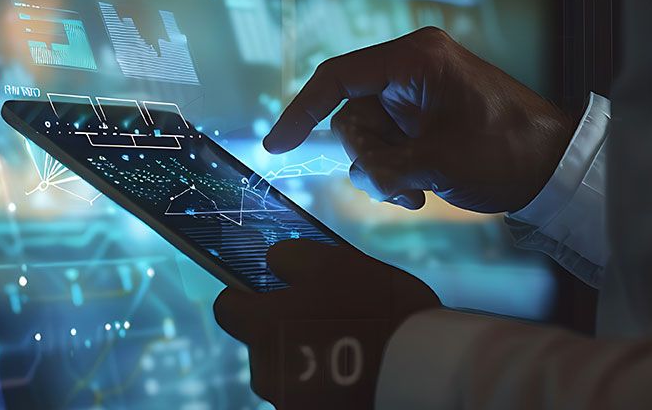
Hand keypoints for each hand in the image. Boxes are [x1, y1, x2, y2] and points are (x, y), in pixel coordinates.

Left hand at [214, 240, 439, 408]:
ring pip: (287, 372)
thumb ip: (290, 257)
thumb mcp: (334, 262)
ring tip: (350, 348)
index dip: (248, 296)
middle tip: (327, 317)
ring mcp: (290, 403)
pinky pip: (311, 396)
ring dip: (306, 360)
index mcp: (261, 328)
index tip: (273, 291)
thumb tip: (273, 262)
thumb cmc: (376, 310)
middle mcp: (266, 372)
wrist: (424, 371)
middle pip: (261, 344)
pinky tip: (358, 372)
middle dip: (284, 331)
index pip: (227, 308)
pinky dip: (326, 385)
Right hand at [264, 27, 575, 213]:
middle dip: (368, 158)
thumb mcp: (438, 163)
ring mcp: (417, 94)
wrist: (557, 168)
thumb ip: (384, 167)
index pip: (338, 77)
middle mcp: (411, 69)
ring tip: (417, 190)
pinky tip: (422, 188)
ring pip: (366, 137)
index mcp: (415, 59)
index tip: (277, 145)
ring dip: (383, 172)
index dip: (301, 110)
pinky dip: (396, 172)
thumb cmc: (507, 152)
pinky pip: (386, 145)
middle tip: (400, 185)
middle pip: (351, 115)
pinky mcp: (423, 117)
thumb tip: (360, 173)